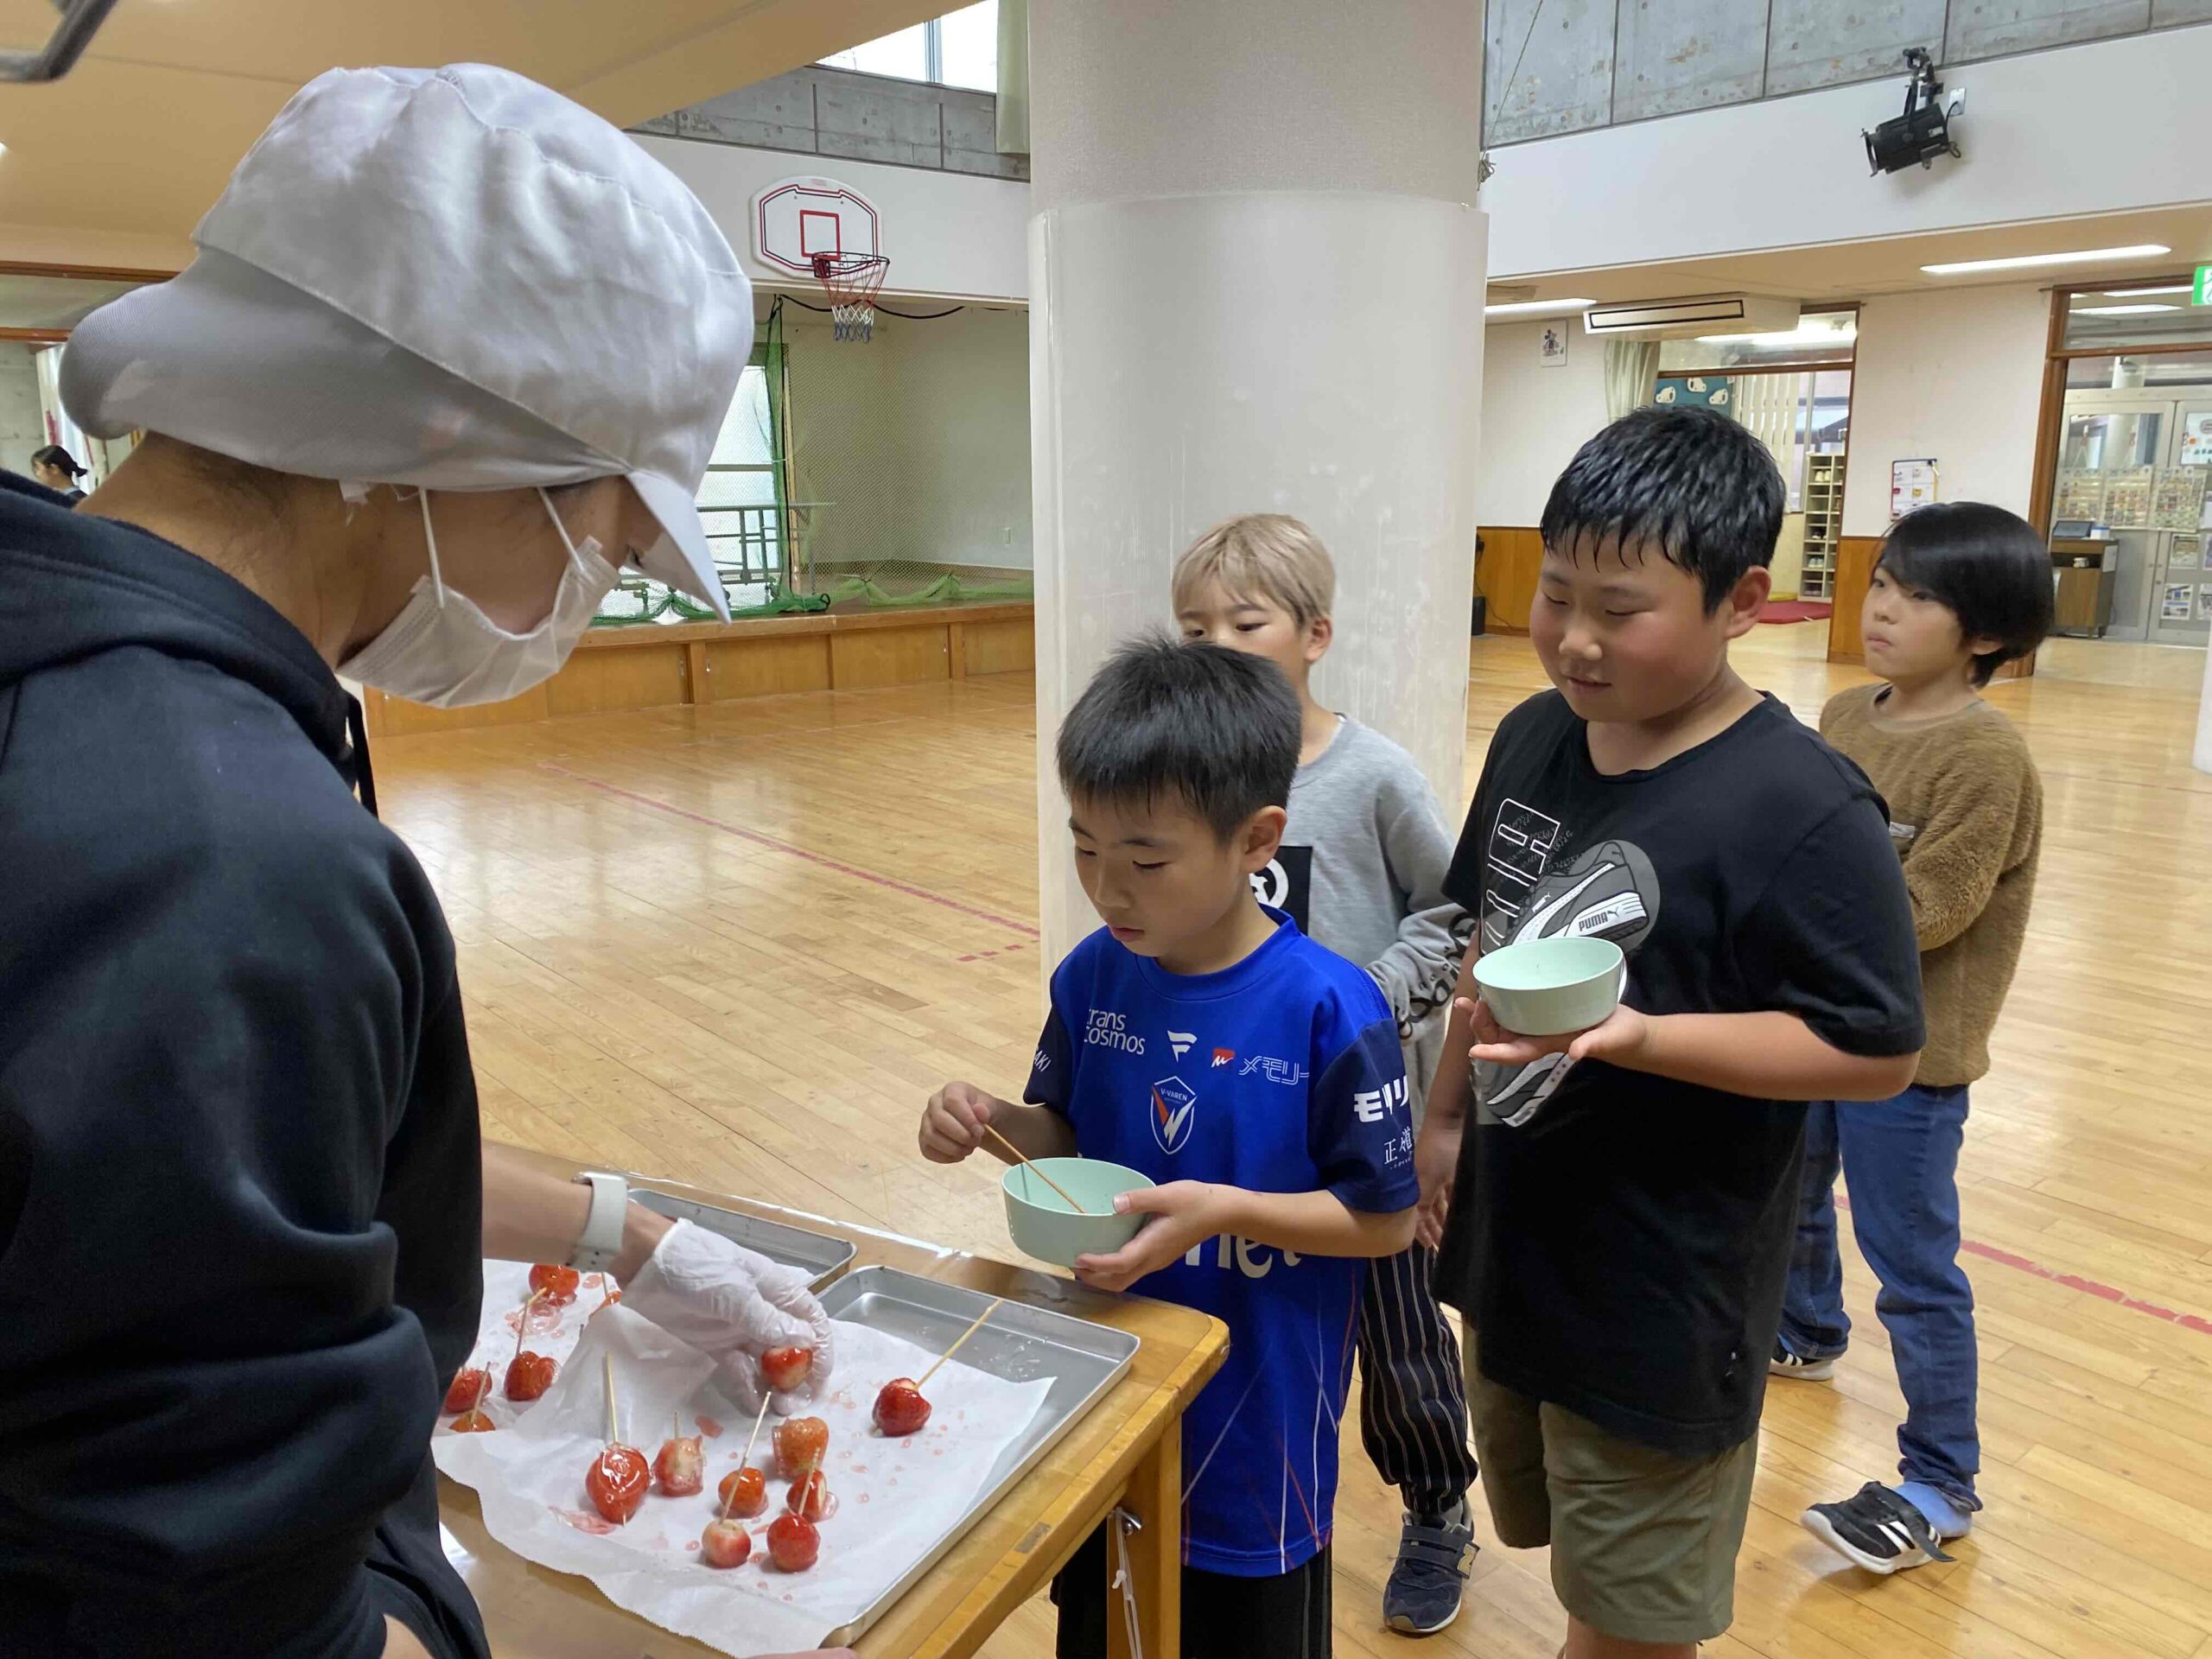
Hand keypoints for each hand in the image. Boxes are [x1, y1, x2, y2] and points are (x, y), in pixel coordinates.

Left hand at [621, 1220, 834, 1414]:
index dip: (821, 1350)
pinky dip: (746, 1387)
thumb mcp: (736, 1293)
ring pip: (766, 1362)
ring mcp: (739, 1329)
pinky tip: (752, 1405)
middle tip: (793, 1404)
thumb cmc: (698, 1267)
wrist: (646, 1263)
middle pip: (792, 1347)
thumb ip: (769, 1321)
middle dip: (798, 1376)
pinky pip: (737, 1369)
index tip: (820, 1381)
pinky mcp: (715, 1345)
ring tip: (776, 1409)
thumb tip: (807, 1341)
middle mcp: (763, 1311)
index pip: (811, 1320)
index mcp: (776, 1291)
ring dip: (774, 1385)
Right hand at [920, 1081, 994, 1163]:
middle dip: (960, 1135)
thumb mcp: (991, 1107)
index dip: (966, 1119)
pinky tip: (959, 1155)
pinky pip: (928, 1151)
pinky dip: (946, 1157)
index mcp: (951, 1090)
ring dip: (953, 1148)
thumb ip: (987, 1109)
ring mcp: (926, 1121)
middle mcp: (934, 1103)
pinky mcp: (924, 1139)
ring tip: (969, 1149)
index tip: (980, 1131)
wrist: (976, 1123)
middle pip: (939, 1120)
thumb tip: (979, 1110)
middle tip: (975, 1142)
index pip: (952, 1102)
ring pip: (931, 1136)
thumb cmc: (981, 1112)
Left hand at [1072, 1181, 1226, 1293]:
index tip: (1077, 1258)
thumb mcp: (1167, 1194)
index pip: (1120, 1264)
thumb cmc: (1196, 1201)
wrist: (1222, 1212)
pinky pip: (1132, 1270)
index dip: (1097, 1264)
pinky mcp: (1160, 1256)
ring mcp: (1157, 1260)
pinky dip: (1114, 1269)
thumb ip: (1139, 1199)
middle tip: (1072, 1265)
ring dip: (1103, 1277)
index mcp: (1152, 1246)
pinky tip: (1106, 1254)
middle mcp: (1153, 1259)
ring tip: (1083, 1263)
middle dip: (1094, 1279)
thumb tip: (1114, 1203)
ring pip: (1125, 1279)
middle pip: (1119, 1282)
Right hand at [1412, 1120, 1460, 1251]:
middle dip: (1434, 1229)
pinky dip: (1454, 1206)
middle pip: (1428, 1211)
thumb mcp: (1429, 1182)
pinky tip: (1460, 1216)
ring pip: (1441, 1204)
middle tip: (1443, 1246)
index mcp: (1415, 1186)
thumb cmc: (1438, 1153)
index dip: (1421, 1232)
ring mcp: (1439, 1177)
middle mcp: (1424, 1183)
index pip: (1416, 1216)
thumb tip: (1421, 1228)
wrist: (1450, 1123)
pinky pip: (1451, 1194)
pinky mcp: (1453, 1172)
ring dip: (1445, 1220)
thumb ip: (1428, 1205)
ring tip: (1453, 1236)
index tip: (1428, 1247)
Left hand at [1462, 995, 1649, 1071]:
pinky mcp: (1546, 1008)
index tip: (1474, 1050)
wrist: (1629, 1030)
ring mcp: (1540, 1022)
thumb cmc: (1621, 1038)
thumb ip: (1594, 1045)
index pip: (1516, 1054)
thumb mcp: (1611, 1040)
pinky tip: (1489, 987)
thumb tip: (1575, 1054)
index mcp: (1550, 1045)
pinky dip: (1500, 998)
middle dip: (1482, 1026)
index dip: (1495, 1054)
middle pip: (1501, 1036)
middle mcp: (1539, 1035)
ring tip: (1466, 1002)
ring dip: (1483, 1015)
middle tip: (1475, 1005)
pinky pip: (1517, 1005)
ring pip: (1504, 1022)